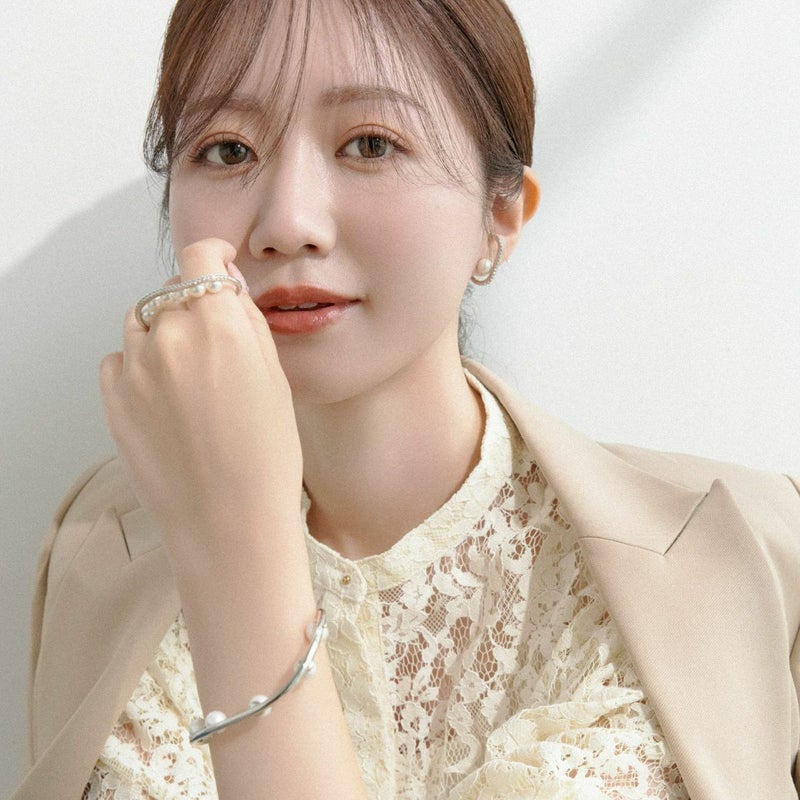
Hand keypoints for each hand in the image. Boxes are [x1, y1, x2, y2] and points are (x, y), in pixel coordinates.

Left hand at [100, 238, 302, 560]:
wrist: (230, 521)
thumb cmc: (266, 456)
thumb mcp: (277, 378)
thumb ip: (247, 323)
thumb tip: (226, 289)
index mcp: (220, 323)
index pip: (201, 256)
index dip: (212, 258)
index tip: (218, 267)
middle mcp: (171, 334)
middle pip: (172, 290)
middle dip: (193, 304)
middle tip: (215, 344)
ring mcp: (135, 366)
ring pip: (143, 321)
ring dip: (163, 331)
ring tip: (189, 374)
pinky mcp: (113, 398)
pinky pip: (120, 359)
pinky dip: (139, 365)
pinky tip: (166, 398)